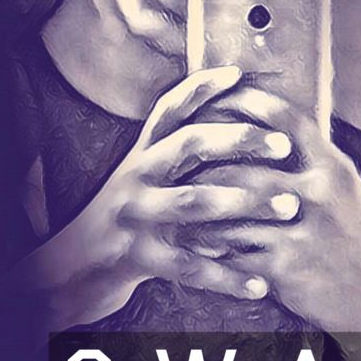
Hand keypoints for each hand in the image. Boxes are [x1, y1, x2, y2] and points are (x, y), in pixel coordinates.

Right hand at [27, 67, 297, 327]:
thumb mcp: (144, 182)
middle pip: (189, 144)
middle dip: (239, 139)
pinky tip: (260, 286)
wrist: (71, 269)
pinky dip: (228, 278)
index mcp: (142, 155)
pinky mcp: (136, 257)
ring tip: (289, 206)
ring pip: (195, 202)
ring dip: (246, 202)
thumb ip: (178, 162)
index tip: (239, 74)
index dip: (201, 88)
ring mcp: (135, 215)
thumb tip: (236, 138)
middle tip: (284, 145)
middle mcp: (137, 176)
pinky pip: (191, 267)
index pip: (170, 110)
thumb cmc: (127, 221)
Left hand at [186, 87, 360, 334]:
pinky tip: (190, 244)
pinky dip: (208, 247)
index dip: (248, 104)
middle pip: (246, 165)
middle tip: (178, 156)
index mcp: (334, 169)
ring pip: (232, 208)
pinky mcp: (285, 269)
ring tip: (177, 201)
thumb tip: (271, 128)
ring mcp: (301, 232)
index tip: (219, 94)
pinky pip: (233, 252)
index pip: (286, 120)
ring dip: (199, 206)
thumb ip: (311, 161)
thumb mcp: (345, 191)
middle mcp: (320, 195)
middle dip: (207, 162)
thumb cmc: (354, 239)